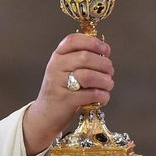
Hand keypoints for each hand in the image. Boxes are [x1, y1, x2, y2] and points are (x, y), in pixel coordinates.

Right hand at [23, 33, 113, 155]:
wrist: (45, 115)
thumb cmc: (62, 91)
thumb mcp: (65, 70)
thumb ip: (81, 59)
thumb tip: (105, 52)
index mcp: (57, 56)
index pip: (73, 40)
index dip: (92, 42)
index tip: (105, 50)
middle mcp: (55, 67)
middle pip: (85, 57)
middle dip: (104, 64)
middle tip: (110, 71)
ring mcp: (59, 84)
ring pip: (88, 76)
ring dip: (104, 80)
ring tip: (108, 84)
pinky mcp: (65, 100)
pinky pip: (89, 94)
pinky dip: (102, 95)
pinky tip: (103, 97)